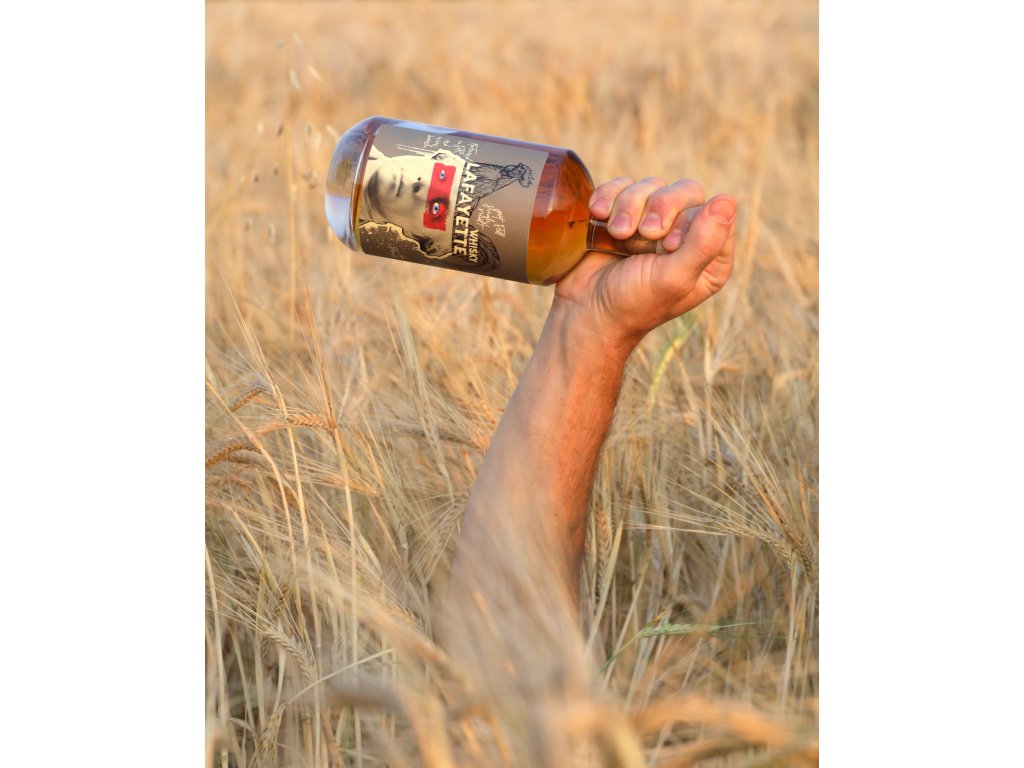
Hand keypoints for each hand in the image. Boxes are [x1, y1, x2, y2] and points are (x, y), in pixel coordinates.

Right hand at [553, 176, 736, 352]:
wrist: (586, 310)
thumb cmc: (633, 303)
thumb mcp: (673, 278)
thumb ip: (703, 243)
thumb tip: (728, 200)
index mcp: (710, 256)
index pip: (715, 212)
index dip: (688, 220)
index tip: (667, 248)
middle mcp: (685, 237)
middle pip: (685, 191)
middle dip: (659, 207)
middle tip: (643, 234)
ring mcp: (652, 223)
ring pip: (651, 186)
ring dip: (628, 206)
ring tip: (617, 233)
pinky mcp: (622, 215)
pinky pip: (621, 186)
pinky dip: (609, 196)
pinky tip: (599, 214)